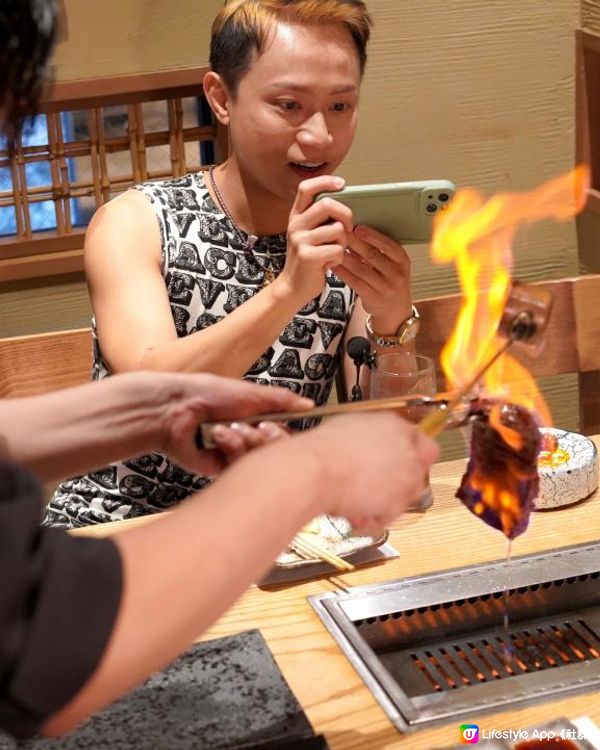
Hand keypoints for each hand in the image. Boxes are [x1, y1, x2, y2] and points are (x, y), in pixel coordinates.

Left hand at [151, 373, 311, 474]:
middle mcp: (249, 437)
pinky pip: (240, 466)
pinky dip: (230, 448)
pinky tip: (216, 438)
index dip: (284, 433)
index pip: (284, 434)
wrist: (177, 410)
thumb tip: (309, 404)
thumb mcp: (253, 393)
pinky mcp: (223, 469)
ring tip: (229, 427)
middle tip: (257, 426)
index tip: (277, 426)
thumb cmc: (211, 394)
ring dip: (246, 440)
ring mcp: (236, 454)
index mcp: (257, 418)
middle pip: (275, 450)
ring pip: (259, 459)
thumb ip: (283, 401)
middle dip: (266, 436)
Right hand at [275, 176, 352, 303]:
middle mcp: (295, 225)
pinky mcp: (308, 256)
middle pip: (327, 205)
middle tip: (347, 228)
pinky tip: (330, 263)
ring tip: (333, 251)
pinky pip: (337, 249)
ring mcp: (300, 240)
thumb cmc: (308, 260)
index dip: (325, 182)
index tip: (342, 184)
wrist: (293, 287)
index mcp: (296, 216)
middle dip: (345, 215)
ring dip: (343, 242)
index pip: (306, 188)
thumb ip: (320, 220)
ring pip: (337, 229)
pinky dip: (339, 258)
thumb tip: (346, 204)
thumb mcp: (309, 235)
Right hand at [298, 412, 437, 527]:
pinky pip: (393, 513)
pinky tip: (359, 508)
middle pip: (421, 468)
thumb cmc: (326, 447)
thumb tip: (373, 439)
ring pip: (410, 493)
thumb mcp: (351, 425)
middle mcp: (408, 450)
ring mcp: (407, 476)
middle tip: (380, 481)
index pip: (423, 442)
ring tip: (363, 496)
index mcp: (396, 426)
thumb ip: (374, 433)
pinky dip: (378, 515)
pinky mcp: (399, 502)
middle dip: (402, 477)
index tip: (400, 461)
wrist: (317, 470)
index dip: (411, 454)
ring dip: (391, 497)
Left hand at [334, 225, 412, 330]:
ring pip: (361, 269)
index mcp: (403, 261)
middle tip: (341, 233)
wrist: (396, 311)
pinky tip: (334, 265)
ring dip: (346, 257)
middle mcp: (396, 274)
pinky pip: (355, 282)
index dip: (373, 236)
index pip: (389, 245)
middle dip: (355, 243)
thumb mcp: (394, 265)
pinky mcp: (373, 298)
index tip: (358, 227)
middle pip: (373, 255)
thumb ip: (380, 251)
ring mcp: (385, 287)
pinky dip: (343, 272)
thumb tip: (358, 230)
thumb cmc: (391, 282)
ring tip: (334, 247)